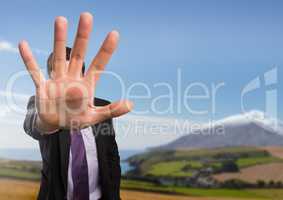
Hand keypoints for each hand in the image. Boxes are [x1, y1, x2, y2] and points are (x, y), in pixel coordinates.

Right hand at [19, 12, 132, 130]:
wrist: (56, 124)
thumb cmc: (76, 119)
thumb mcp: (95, 117)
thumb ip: (111, 110)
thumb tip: (131, 104)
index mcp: (87, 85)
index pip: (99, 65)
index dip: (106, 50)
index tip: (114, 33)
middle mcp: (73, 78)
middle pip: (79, 54)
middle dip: (83, 37)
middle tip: (87, 16)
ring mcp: (58, 80)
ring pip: (59, 57)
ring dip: (59, 40)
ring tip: (61, 19)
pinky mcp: (43, 86)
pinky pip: (34, 71)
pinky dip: (29, 59)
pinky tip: (24, 44)